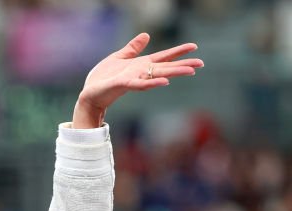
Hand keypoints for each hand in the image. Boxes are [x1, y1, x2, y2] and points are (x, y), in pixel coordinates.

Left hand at [73, 33, 202, 128]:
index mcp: (141, 65)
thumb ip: (133, 48)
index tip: (194, 47)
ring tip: (190, 71)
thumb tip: (146, 35)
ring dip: (174, 73)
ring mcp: (134, 79)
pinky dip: (152, 82)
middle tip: (201, 64)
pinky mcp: (124, 85)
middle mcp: (141, 72)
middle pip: (166, 67)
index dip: (178, 52)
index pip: (164, 57)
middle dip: (183, 65)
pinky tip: (164, 82)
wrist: (90, 93)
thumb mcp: (119, 57)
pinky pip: (140, 84)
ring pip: (157, 75)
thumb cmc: (103, 77)